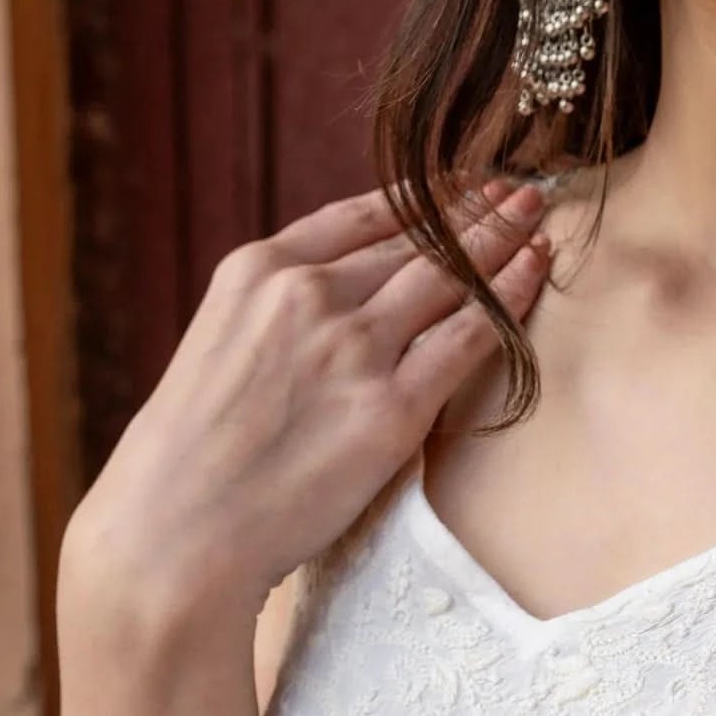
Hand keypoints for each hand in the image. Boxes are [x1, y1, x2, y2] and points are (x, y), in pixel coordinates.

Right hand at [62, 176, 553, 624]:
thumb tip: (326, 309)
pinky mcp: (392, 409)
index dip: (421, 198)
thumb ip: (273, 318)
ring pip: (450, 276)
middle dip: (476, 212)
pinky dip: (509, 297)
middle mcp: (308, 295)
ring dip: (503, 239)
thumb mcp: (217, 350)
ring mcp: (354, 349)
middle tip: (521, 191)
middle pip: (416, 240)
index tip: (459, 186)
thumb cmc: (187, 460)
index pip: (360, 216)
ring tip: (538, 216)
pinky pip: (470, 337)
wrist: (177, 530)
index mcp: (257, 271)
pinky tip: (536, 270)